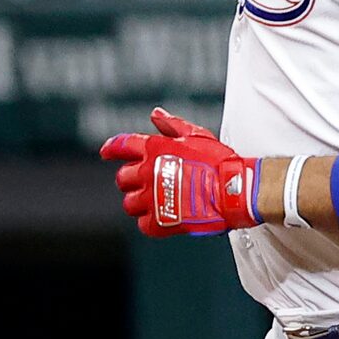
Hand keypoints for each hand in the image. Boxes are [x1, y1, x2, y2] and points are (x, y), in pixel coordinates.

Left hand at [98, 108, 259, 237]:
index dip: (111, 149)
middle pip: (122, 179)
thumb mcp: (196, 135)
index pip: (121, 146)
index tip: (105, 153)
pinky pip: (143, 224)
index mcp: (154, 149)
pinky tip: (163, 218)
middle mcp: (147, 172)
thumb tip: (156, 114)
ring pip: (129, 204)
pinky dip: (151, 223)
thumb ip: (172, 125)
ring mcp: (152, 198)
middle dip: (131, 181)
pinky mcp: (160, 221)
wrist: (233, 190)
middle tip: (145, 184)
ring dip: (139, 203)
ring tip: (156, 203)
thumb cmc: (219, 162)